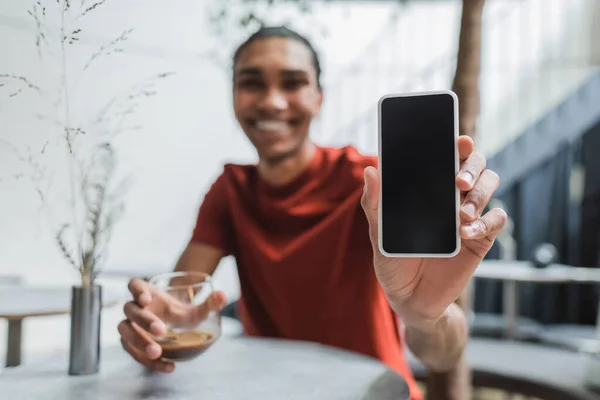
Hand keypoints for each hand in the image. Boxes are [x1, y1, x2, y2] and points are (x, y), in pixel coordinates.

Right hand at [118, 278, 226, 371]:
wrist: (172, 327)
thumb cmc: (179, 313)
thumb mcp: (194, 310)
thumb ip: (208, 303)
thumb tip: (223, 295)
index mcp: (146, 293)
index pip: (134, 285)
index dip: (137, 291)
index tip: (146, 299)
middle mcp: (135, 308)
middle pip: (130, 310)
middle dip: (144, 320)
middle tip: (160, 330)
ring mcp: (130, 325)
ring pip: (124, 331)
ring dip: (138, 342)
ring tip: (156, 352)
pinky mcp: (130, 344)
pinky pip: (133, 352)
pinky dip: (148, 362)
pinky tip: (167, 365)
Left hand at [361, 135, 506, 330]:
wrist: (410, 298)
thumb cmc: (393, 261)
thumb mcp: (379, 235)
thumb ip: (375, 204)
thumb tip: (371, 171)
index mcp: (428, 188)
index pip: (445, 156)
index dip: (456, 143)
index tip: (459, 138)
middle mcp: (452, 195)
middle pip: (475, 164)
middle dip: (472, 165)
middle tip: (458, 180)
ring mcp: (468, 215)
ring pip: (490, 185)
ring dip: (481, 193)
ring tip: (462, 213)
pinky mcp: (481, 237)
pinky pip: (497, 219)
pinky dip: (486, 221)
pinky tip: (466, 232)